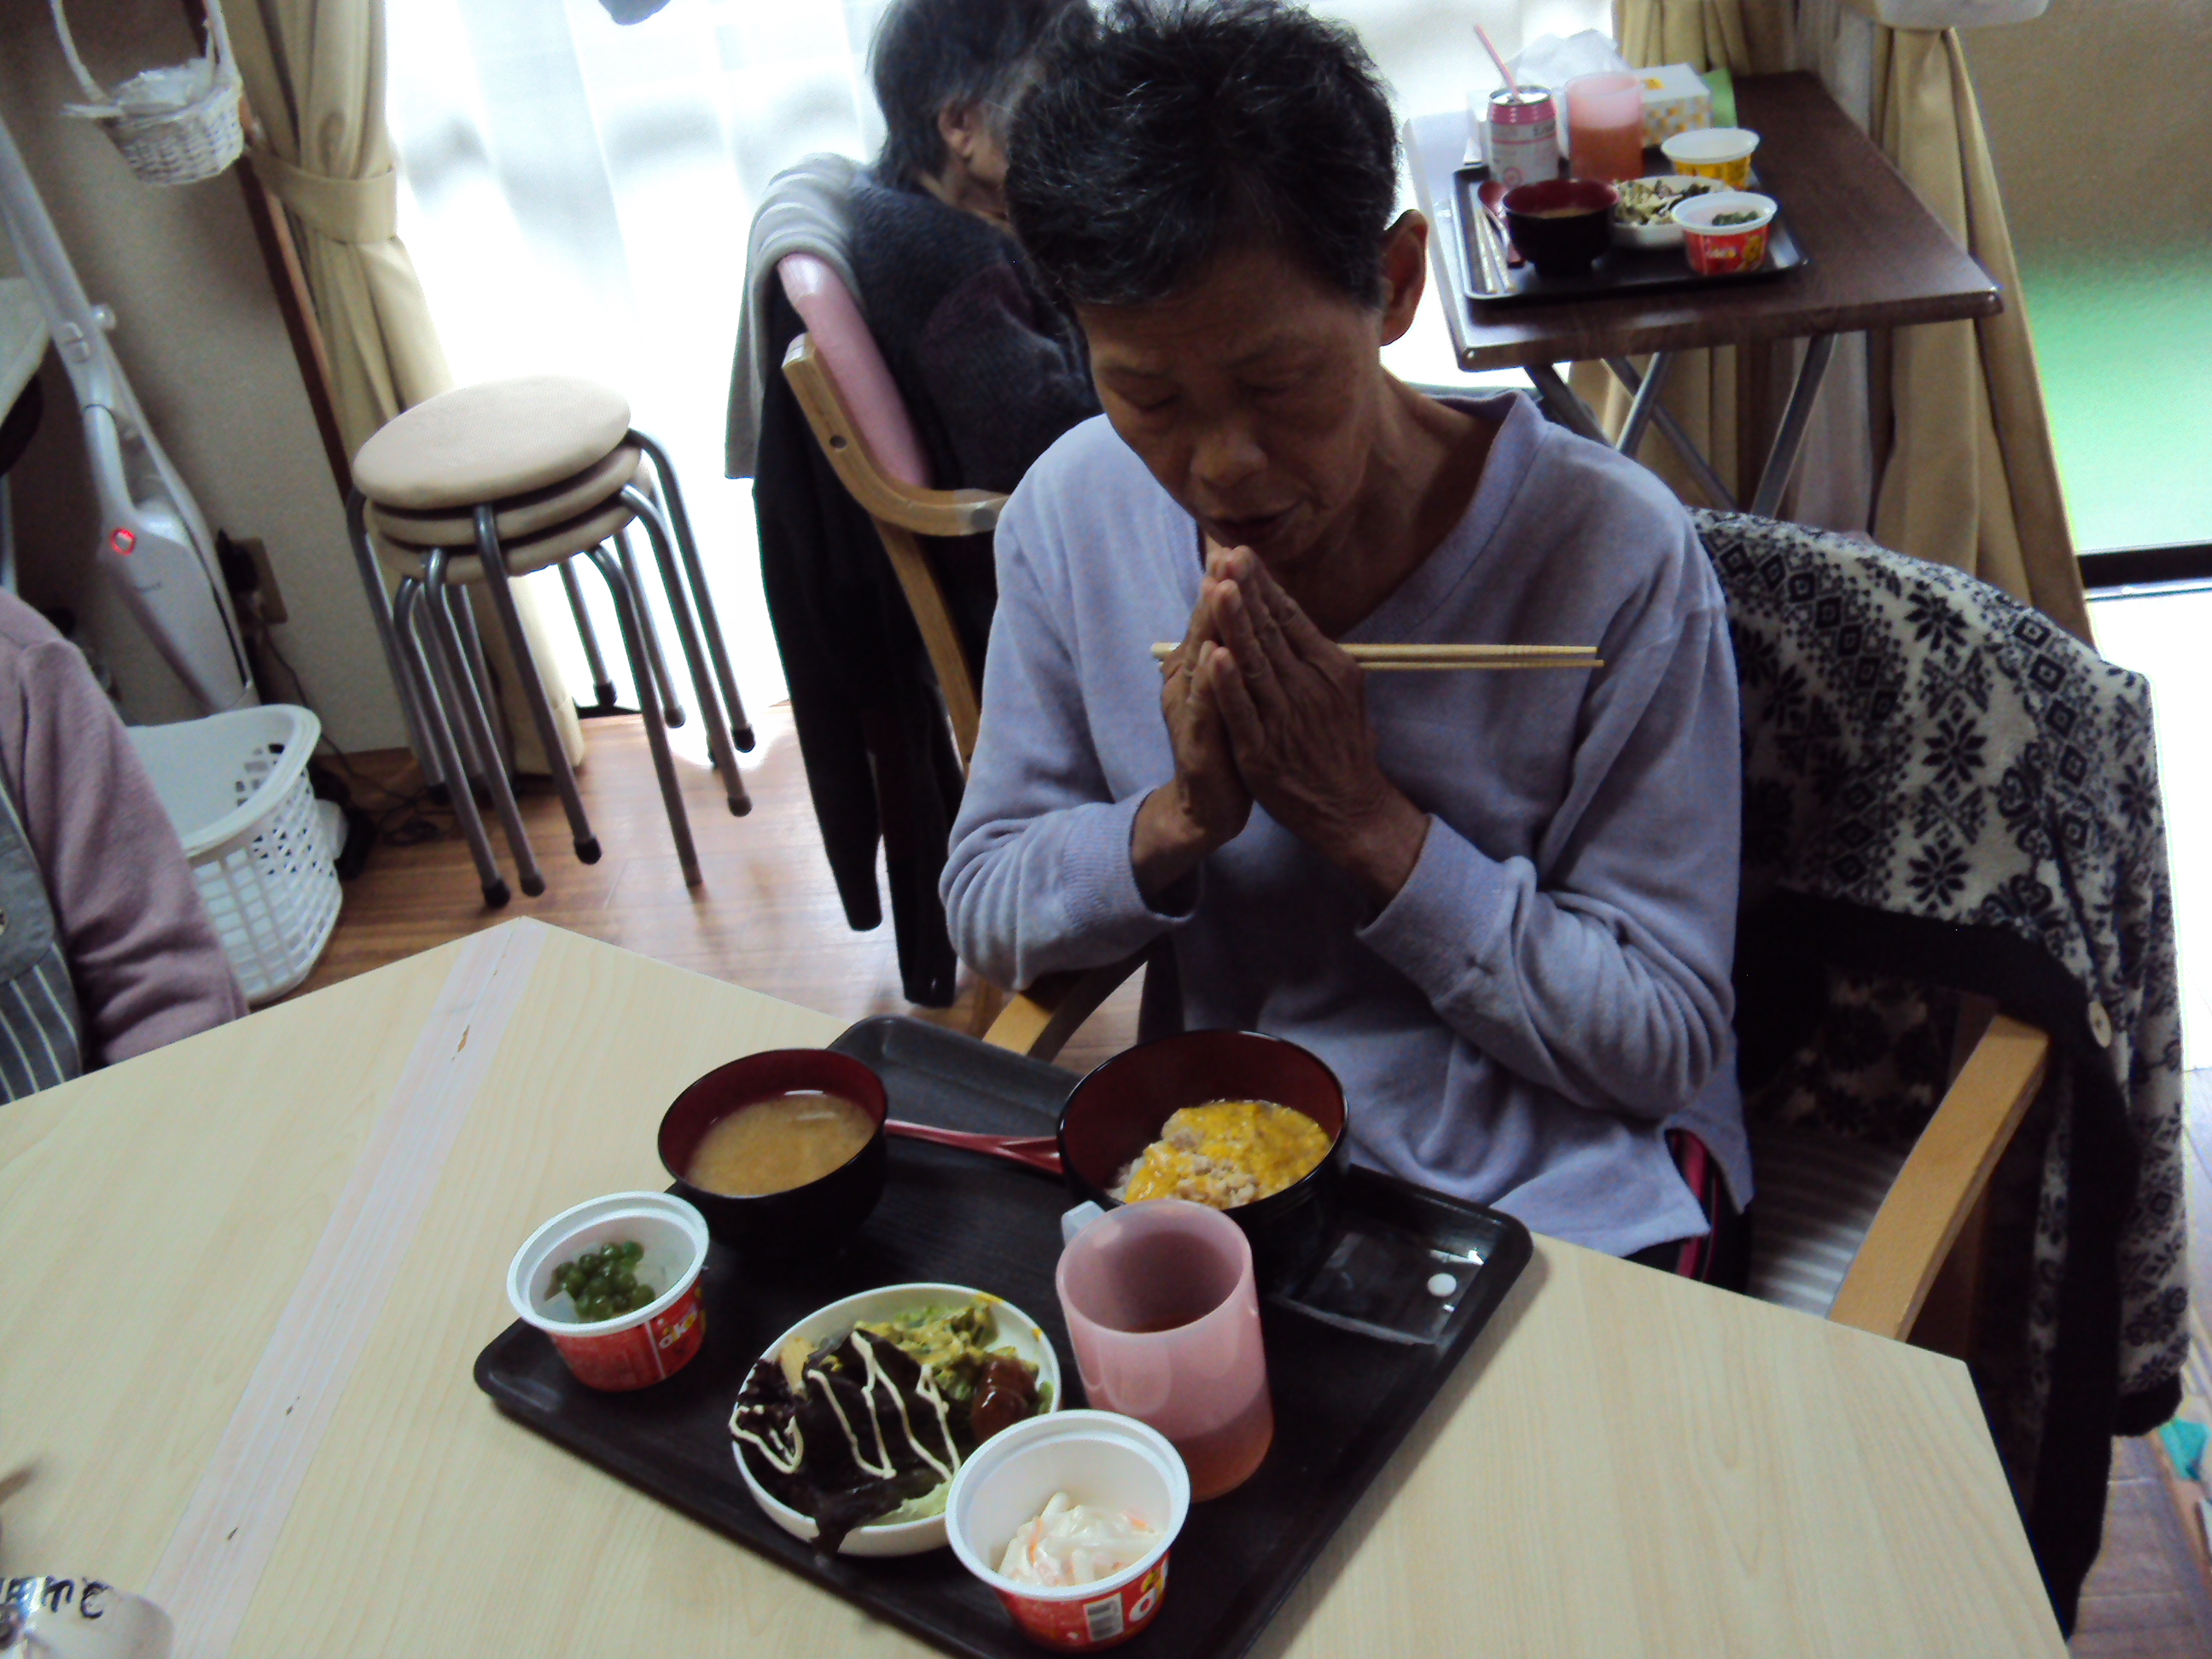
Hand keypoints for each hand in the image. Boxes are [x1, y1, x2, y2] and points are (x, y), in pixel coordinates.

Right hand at [1132, 573, 1252, 902]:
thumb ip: (1234, 653)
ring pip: (1202, 661)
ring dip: (1209, 624)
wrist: (1208, 806)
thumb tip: (1246, 611)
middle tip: (1227, 548)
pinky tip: (1213, 657)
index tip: (1237, 543)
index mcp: (1198, 667)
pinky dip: (1209, 682)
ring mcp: (1190, 711)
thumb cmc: (1226, 744)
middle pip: (1207, 628)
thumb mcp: (1231, 692)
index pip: (1215, 617)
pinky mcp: (1198, 742)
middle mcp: (1187, 682)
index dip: (1227, 582)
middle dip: (1219, 589)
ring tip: (1218, 587)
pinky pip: (1205, 708)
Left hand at [1204, 548, 1428, 907]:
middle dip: (1245, 591)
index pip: (1290, 617)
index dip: (1263, 585)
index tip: (1240, 554)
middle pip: (1271, 631)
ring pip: (1255, 663)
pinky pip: (1241, 711)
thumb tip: (1293, 617)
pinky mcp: (1263, 750)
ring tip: (1216, 588)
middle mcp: (1309, 687)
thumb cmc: (1345, 748)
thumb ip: (1319, 655)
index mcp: (1331, 668)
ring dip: (1234, 624)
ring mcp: (1286, 718)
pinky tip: (1214, 655)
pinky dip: (1227, 684)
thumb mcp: (1345, 692)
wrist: (1351, 809)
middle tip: (1225, 554)